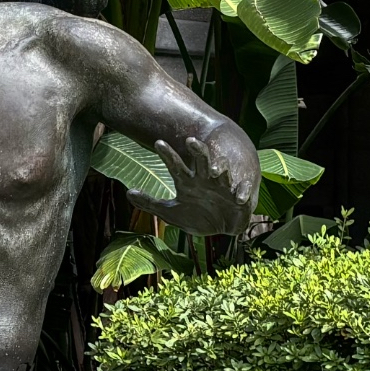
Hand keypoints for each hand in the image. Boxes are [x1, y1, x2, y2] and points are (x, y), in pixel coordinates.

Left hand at [133, 135, 253, 235]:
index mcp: (188, 181)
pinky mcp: (238, 198)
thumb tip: (128, 192)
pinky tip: (238, 197)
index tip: (159, 143)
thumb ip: (150, 203)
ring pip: (221, 172)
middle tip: (191, 141)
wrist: (221, 229)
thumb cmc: (197, 217)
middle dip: (198, 150)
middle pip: (202, 159)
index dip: (168, 155)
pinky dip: (240, 193)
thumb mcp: (171, 213)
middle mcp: (205, 179)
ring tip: (213, 169)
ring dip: (219, 168)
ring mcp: (222, 187)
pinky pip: (240, 193)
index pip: (176, 165)